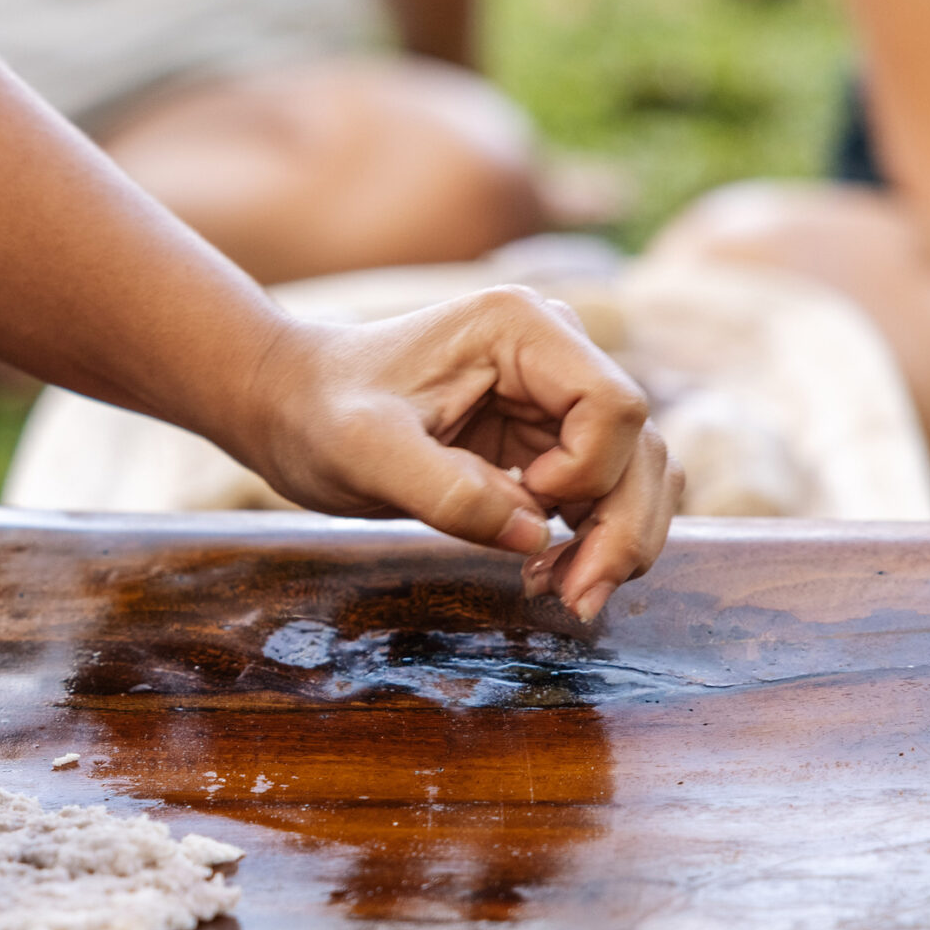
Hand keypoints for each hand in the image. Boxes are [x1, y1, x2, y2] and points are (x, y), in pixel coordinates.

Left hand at [246, 287, 680, 619]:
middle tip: (577, 601)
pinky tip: (546, 574)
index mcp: (520, 328)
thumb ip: (448, 492)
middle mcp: (553, 351)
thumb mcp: (364, 452)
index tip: (523, 503)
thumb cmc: (316, 413)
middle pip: (641, 446)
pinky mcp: (544, 439)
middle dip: (622, 529)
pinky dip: (594, 539)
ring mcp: (553, 396)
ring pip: (638, 473)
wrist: (288, 408)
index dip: (587, 471)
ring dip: (617, 541)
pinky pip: (605, 492)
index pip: (614, 405)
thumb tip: (536, 537)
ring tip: (565, 596)